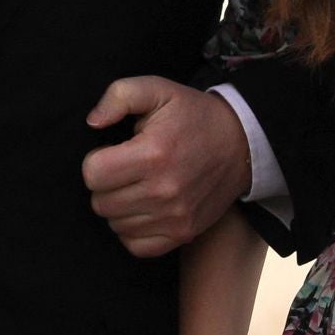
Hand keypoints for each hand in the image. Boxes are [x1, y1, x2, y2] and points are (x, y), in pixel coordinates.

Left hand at [82, 77, 253, 256]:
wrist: (241, 142)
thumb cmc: (193, 115)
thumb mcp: (157, 89)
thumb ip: (118, 96)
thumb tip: (92, 122)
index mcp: (153, 153)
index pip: (93, 174)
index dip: (96, 160)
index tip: (113, 152)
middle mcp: (164, 190)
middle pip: (100, 202)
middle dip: (105, 184)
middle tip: (125, 169)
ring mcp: (175, 216)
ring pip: (115, 224)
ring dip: (118, 206)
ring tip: (137, 185)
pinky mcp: (183, 233)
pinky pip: (135, 245)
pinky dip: (132, 230)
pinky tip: (143, 208)